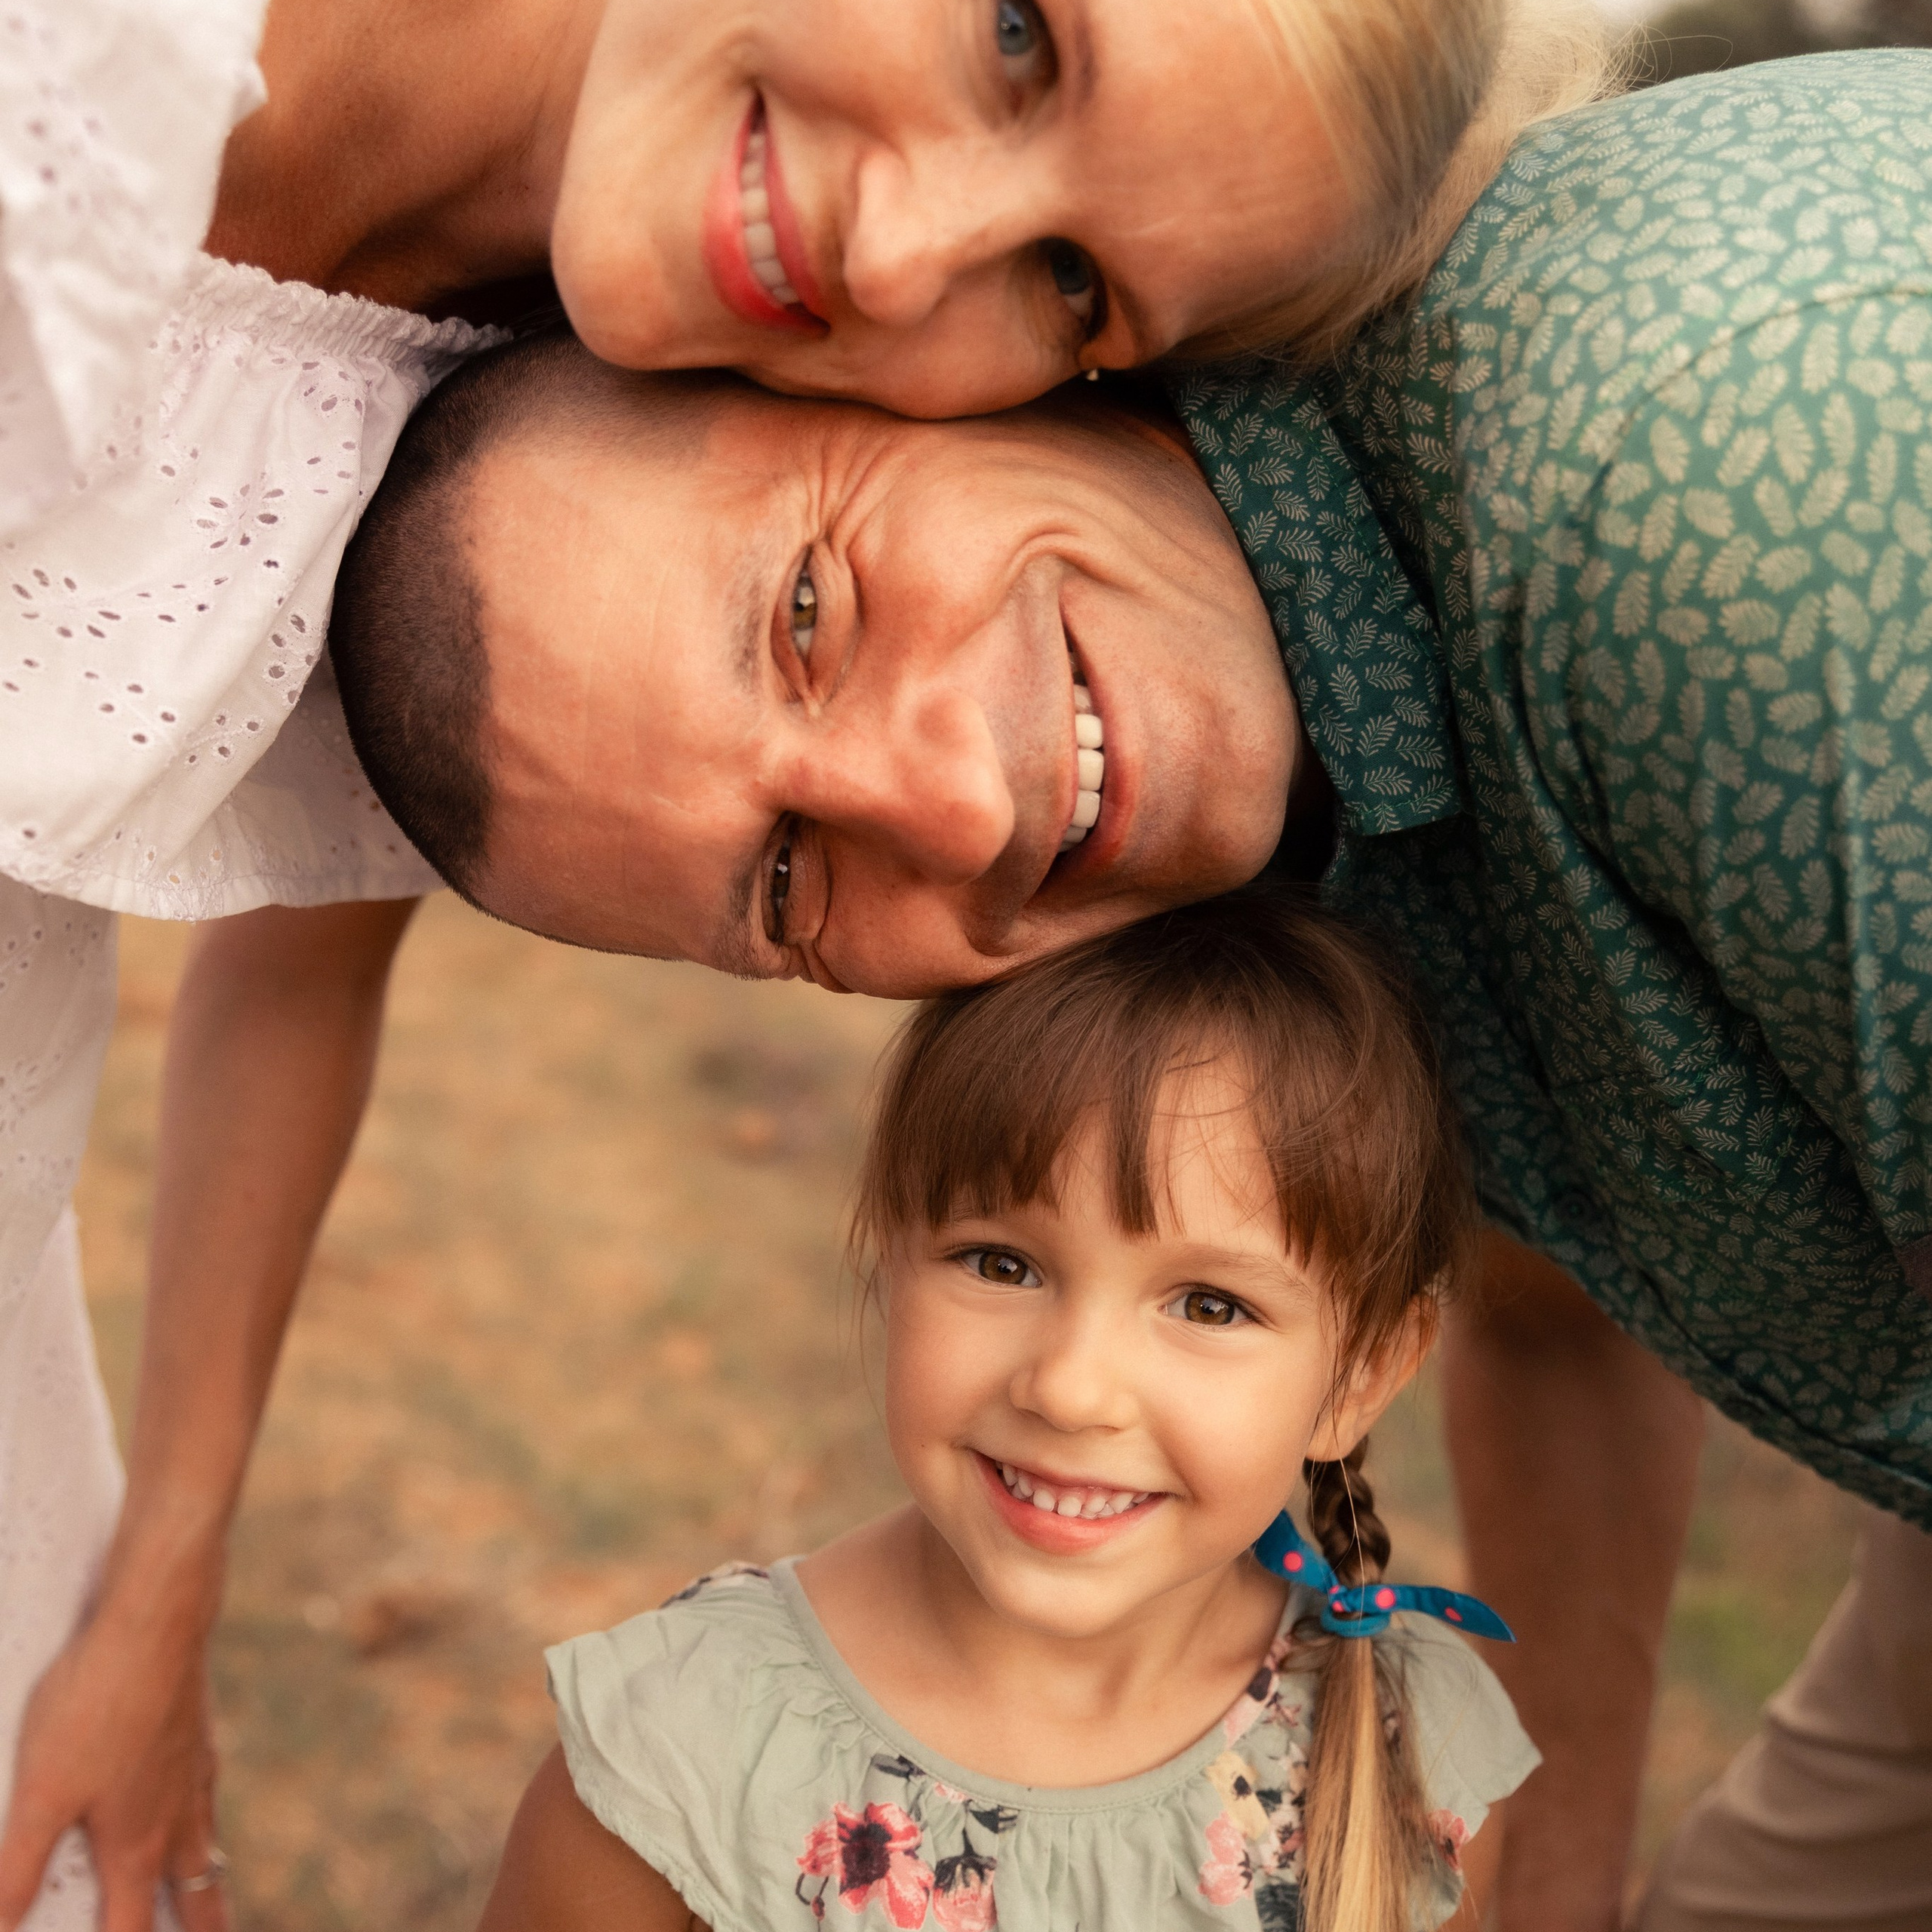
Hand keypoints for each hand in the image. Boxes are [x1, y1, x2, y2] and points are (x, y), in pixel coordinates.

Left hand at [0, 1619, 227, 1931]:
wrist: (158, 1621)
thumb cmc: (97, 1704)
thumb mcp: (40, 1793)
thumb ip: (16, 1870)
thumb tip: (2, 1926)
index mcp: (136, 1844)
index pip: (131, 1930)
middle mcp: (175, 1816)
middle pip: (194, 1894)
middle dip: (201, 1927)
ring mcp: (193, 1772)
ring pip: (206, 1842)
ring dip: (208, 1878)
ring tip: (209, 1890)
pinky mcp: (196, 1732)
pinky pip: (204, 1792)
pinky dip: (203, 1817)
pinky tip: (193, 1801)